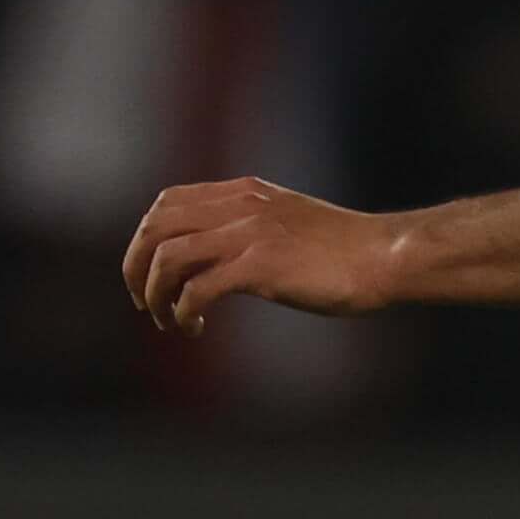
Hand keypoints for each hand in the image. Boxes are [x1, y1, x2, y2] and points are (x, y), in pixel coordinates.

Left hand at [122, 176, 400, 332]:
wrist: (383, 256)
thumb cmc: (344, 249)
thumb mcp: (288, 221)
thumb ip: (251, 225)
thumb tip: (220, 255)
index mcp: (243, 192)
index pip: (167, 202)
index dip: (146, 239)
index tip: (150, 274)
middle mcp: (239, 206)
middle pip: (155, 226)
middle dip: (136, 267)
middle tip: (145, 303)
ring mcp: (249, 234)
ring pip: (168, 257)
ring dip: (155, 294)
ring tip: (169, 321)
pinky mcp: (261, 267)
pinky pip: (197, 288)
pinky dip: (184, 311)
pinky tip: (195, 326)